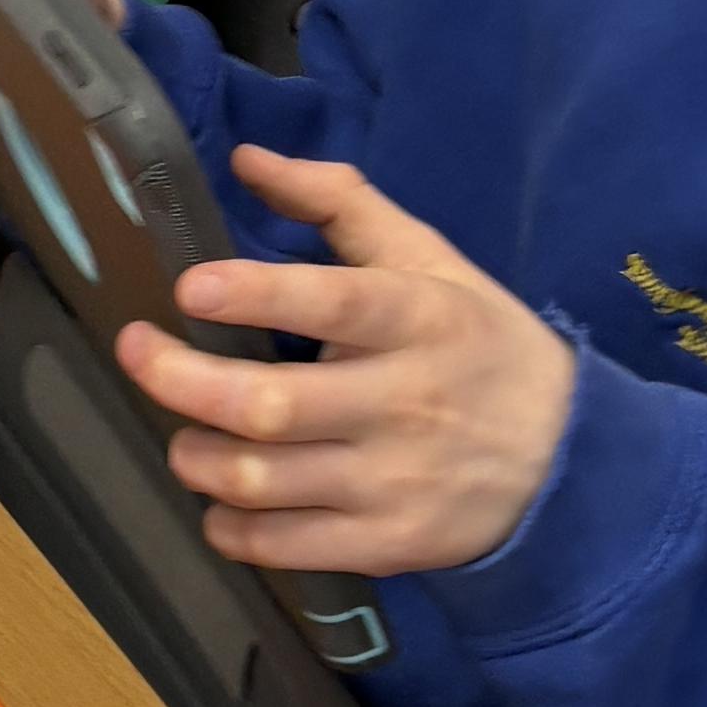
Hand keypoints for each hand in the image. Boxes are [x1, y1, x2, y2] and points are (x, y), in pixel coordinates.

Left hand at [115, 148, 575, 577]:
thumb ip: (339, 203)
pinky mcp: (389, 545)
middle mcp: (404, 402)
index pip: (333, 304)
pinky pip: (284, 546)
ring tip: (181, 437)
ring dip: (196, 457)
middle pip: (270, 405)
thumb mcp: (430, 260)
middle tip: (137, 352)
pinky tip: (221, 500)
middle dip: (182, 381)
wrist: (570, 461)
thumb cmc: (479, 344)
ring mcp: (395, 482)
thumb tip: (247, 159)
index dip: (256, 294)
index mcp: (419, 320)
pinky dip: (233, 527)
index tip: (190, 286)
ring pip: (262, 480)